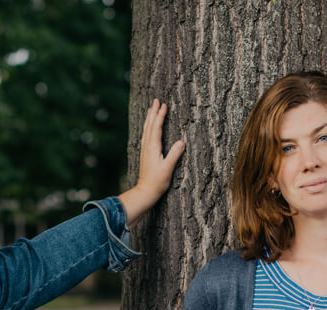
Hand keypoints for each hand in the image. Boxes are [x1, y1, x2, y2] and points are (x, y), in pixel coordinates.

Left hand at [118, 98, 186, 224]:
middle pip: (149, 125)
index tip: (163, 105)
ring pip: (146, 129)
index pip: (156, 127)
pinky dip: (148, 127)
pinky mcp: (145, 154)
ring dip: (149, 118)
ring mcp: (145, 150)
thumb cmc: (157, 182)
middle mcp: (147, 146)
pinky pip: (146, 135)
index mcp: (153, 147)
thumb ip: (174, 155)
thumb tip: (181, 142)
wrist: (145, 191)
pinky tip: (148, 127)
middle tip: (155, 100)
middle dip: (153, 112)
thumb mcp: (168, 168)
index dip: (160, 116)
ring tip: (151, 109)